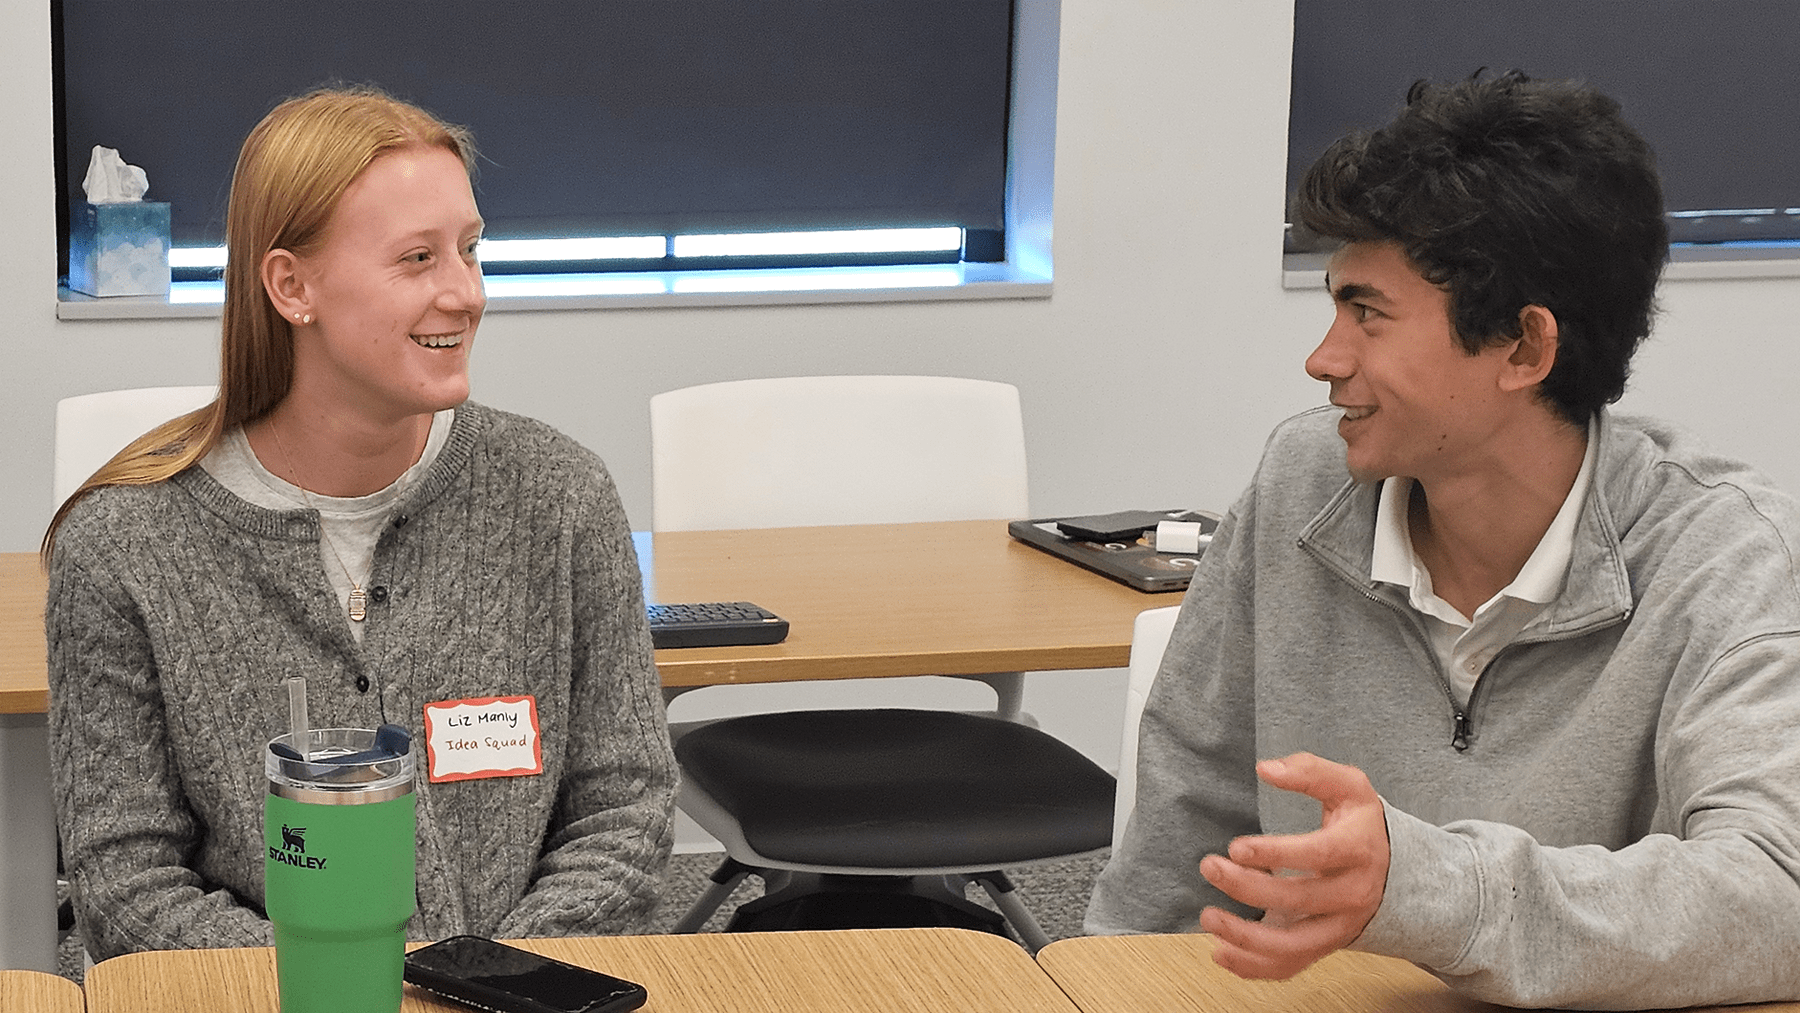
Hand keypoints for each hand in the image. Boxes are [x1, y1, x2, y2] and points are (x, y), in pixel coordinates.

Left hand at [1197, 752, 1389, 979]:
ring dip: (1246, 938)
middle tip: (1210, 866)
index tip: (1236, 847)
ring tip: (1209, 916)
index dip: (1276, 853)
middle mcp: (1353, 894)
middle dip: (1248, 888)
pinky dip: (1254, 967)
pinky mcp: (1326, 946)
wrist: (1396, 869)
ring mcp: (1340, 926)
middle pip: (1299, 899)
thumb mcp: (1349, 786)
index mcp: (1358, 850)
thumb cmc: (1361, 824)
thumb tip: (1266, 768)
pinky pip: (1291, 965)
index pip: (1318, 855)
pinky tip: (1221, 952)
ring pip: (1294, 946)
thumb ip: (1310, 771)